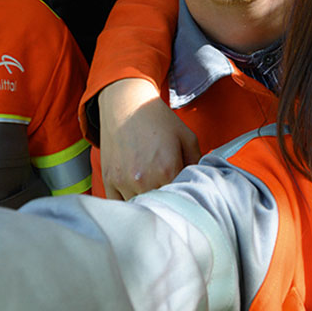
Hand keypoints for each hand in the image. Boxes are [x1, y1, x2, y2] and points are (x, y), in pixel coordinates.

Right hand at [98, 78, 200, 199]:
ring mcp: (124, 182)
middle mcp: (144, 179)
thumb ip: (198, 164)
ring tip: (151, 185)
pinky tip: (135, 188)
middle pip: (160, 206)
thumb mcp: (187, 137)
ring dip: (147, 201)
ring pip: (140, 206)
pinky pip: (120, 204)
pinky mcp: (109, 180)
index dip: (183, 195)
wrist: (126, 105)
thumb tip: (201, 184)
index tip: (183, 189)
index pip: (180, 198)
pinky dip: (128, 201)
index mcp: (166, 169)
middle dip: (166, 200)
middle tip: (167, 186)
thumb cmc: (157, 120)